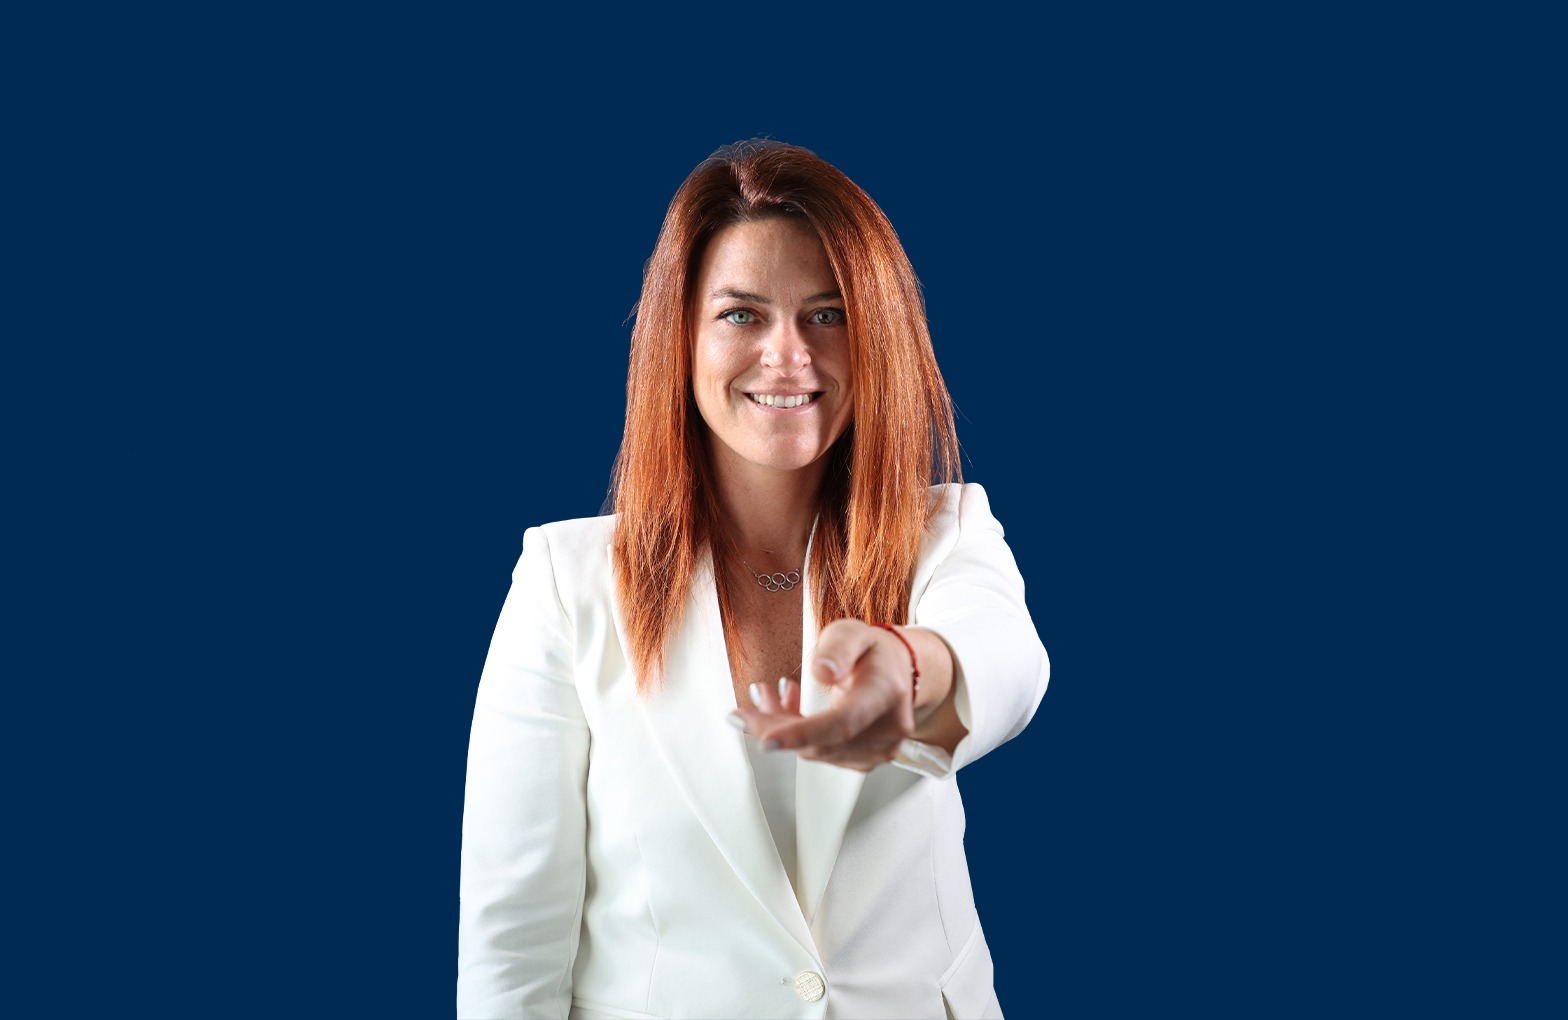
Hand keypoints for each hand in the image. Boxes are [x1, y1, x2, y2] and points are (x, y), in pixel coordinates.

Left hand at [731, 619, 918, 771]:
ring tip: (774, 694)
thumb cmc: (872, 652)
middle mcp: (888, 729)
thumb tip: (822, 671)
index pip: (843, 722)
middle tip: (751, 702)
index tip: (765, 739)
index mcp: (885, 692)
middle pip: (820, 742)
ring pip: (815, 751)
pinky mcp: (866, 761)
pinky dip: (798, 737)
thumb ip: (837, 647)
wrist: (897, 672)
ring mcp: (880, 750)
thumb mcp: (852, 632)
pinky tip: (791, 711)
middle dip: (775, 726)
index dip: (802, 733)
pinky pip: (821, 754)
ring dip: (784, 728)